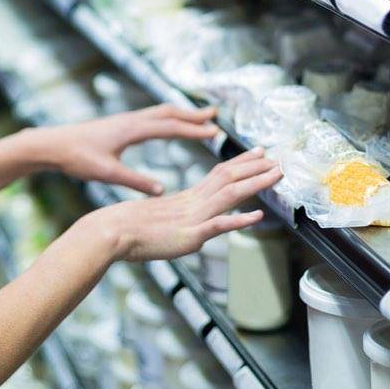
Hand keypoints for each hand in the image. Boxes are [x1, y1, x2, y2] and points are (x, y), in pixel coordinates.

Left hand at [31, 104, 219, 195]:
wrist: (52, 144)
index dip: (194, 129)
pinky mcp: (120, 123)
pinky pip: (150, 116)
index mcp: (131, 130)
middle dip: (192, 115)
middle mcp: (131, 120)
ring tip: (198, 117)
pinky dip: (167, 117)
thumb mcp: (107, 173)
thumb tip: (162, 191)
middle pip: (169, 113)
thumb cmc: (77, 158)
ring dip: (181, 113)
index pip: (170, 127)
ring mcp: (125, 119)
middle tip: (215, 117)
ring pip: (159, 112)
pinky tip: (169, 124)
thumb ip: (135, 182)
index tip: (215, 132)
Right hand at [84, 146, 282, 262]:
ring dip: (256, 183)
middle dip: (256, 167)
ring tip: (277, 175)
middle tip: (277, 157)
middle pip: (229, 178)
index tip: (258, 154)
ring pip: (231, 194)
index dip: (241, 163)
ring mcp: (194, 217)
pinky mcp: (191, 234)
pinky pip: (219, 224)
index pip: (220, 173)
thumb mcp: (158, 221)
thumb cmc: (128, 227)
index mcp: (187, 198)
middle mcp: (194, 203)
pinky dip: (240, 219)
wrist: (111, 232)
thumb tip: (188, 227)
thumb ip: (176, 221)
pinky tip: (258, 216)